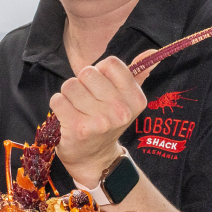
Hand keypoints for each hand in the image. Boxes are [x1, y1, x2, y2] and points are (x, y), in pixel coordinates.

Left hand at [45, 51, 146, 183]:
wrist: (96, 159)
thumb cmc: (107, 123)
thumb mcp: (127, 101)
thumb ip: (138, 74)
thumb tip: (153, 51)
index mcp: (136, 99)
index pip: (111, 63)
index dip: (100, 72)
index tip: (101, 88)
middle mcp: (121, 110)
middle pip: (87, 73)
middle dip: (82, 83)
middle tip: (86, 101)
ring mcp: (100, 121)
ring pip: (70, 85)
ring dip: (68, 95)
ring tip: (77, 109)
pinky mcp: (78, 128)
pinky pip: (58, 100)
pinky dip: (58, 106)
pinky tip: (67, 117)